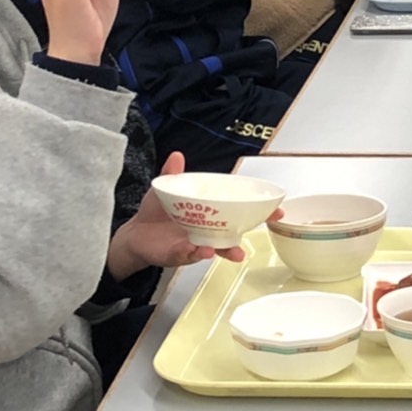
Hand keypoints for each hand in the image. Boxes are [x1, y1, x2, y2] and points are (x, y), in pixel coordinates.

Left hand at [106, 152, 263, 279]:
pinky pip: (192, 255)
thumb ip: (172, 174)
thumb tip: (177, 156)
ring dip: (228, 249)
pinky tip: (200, 249)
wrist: (134, 234)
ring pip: (218, 247)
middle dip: (254, 228)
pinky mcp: (180, 254)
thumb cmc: (155, 212)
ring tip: (235, 251)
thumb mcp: (165, 189)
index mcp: (209, 211)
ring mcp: (196, 242)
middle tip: (268, 223)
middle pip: (236, 230)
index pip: (237, 210)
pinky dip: (197, 253)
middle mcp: (208, 229)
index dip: (258, 210)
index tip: (276, 208)